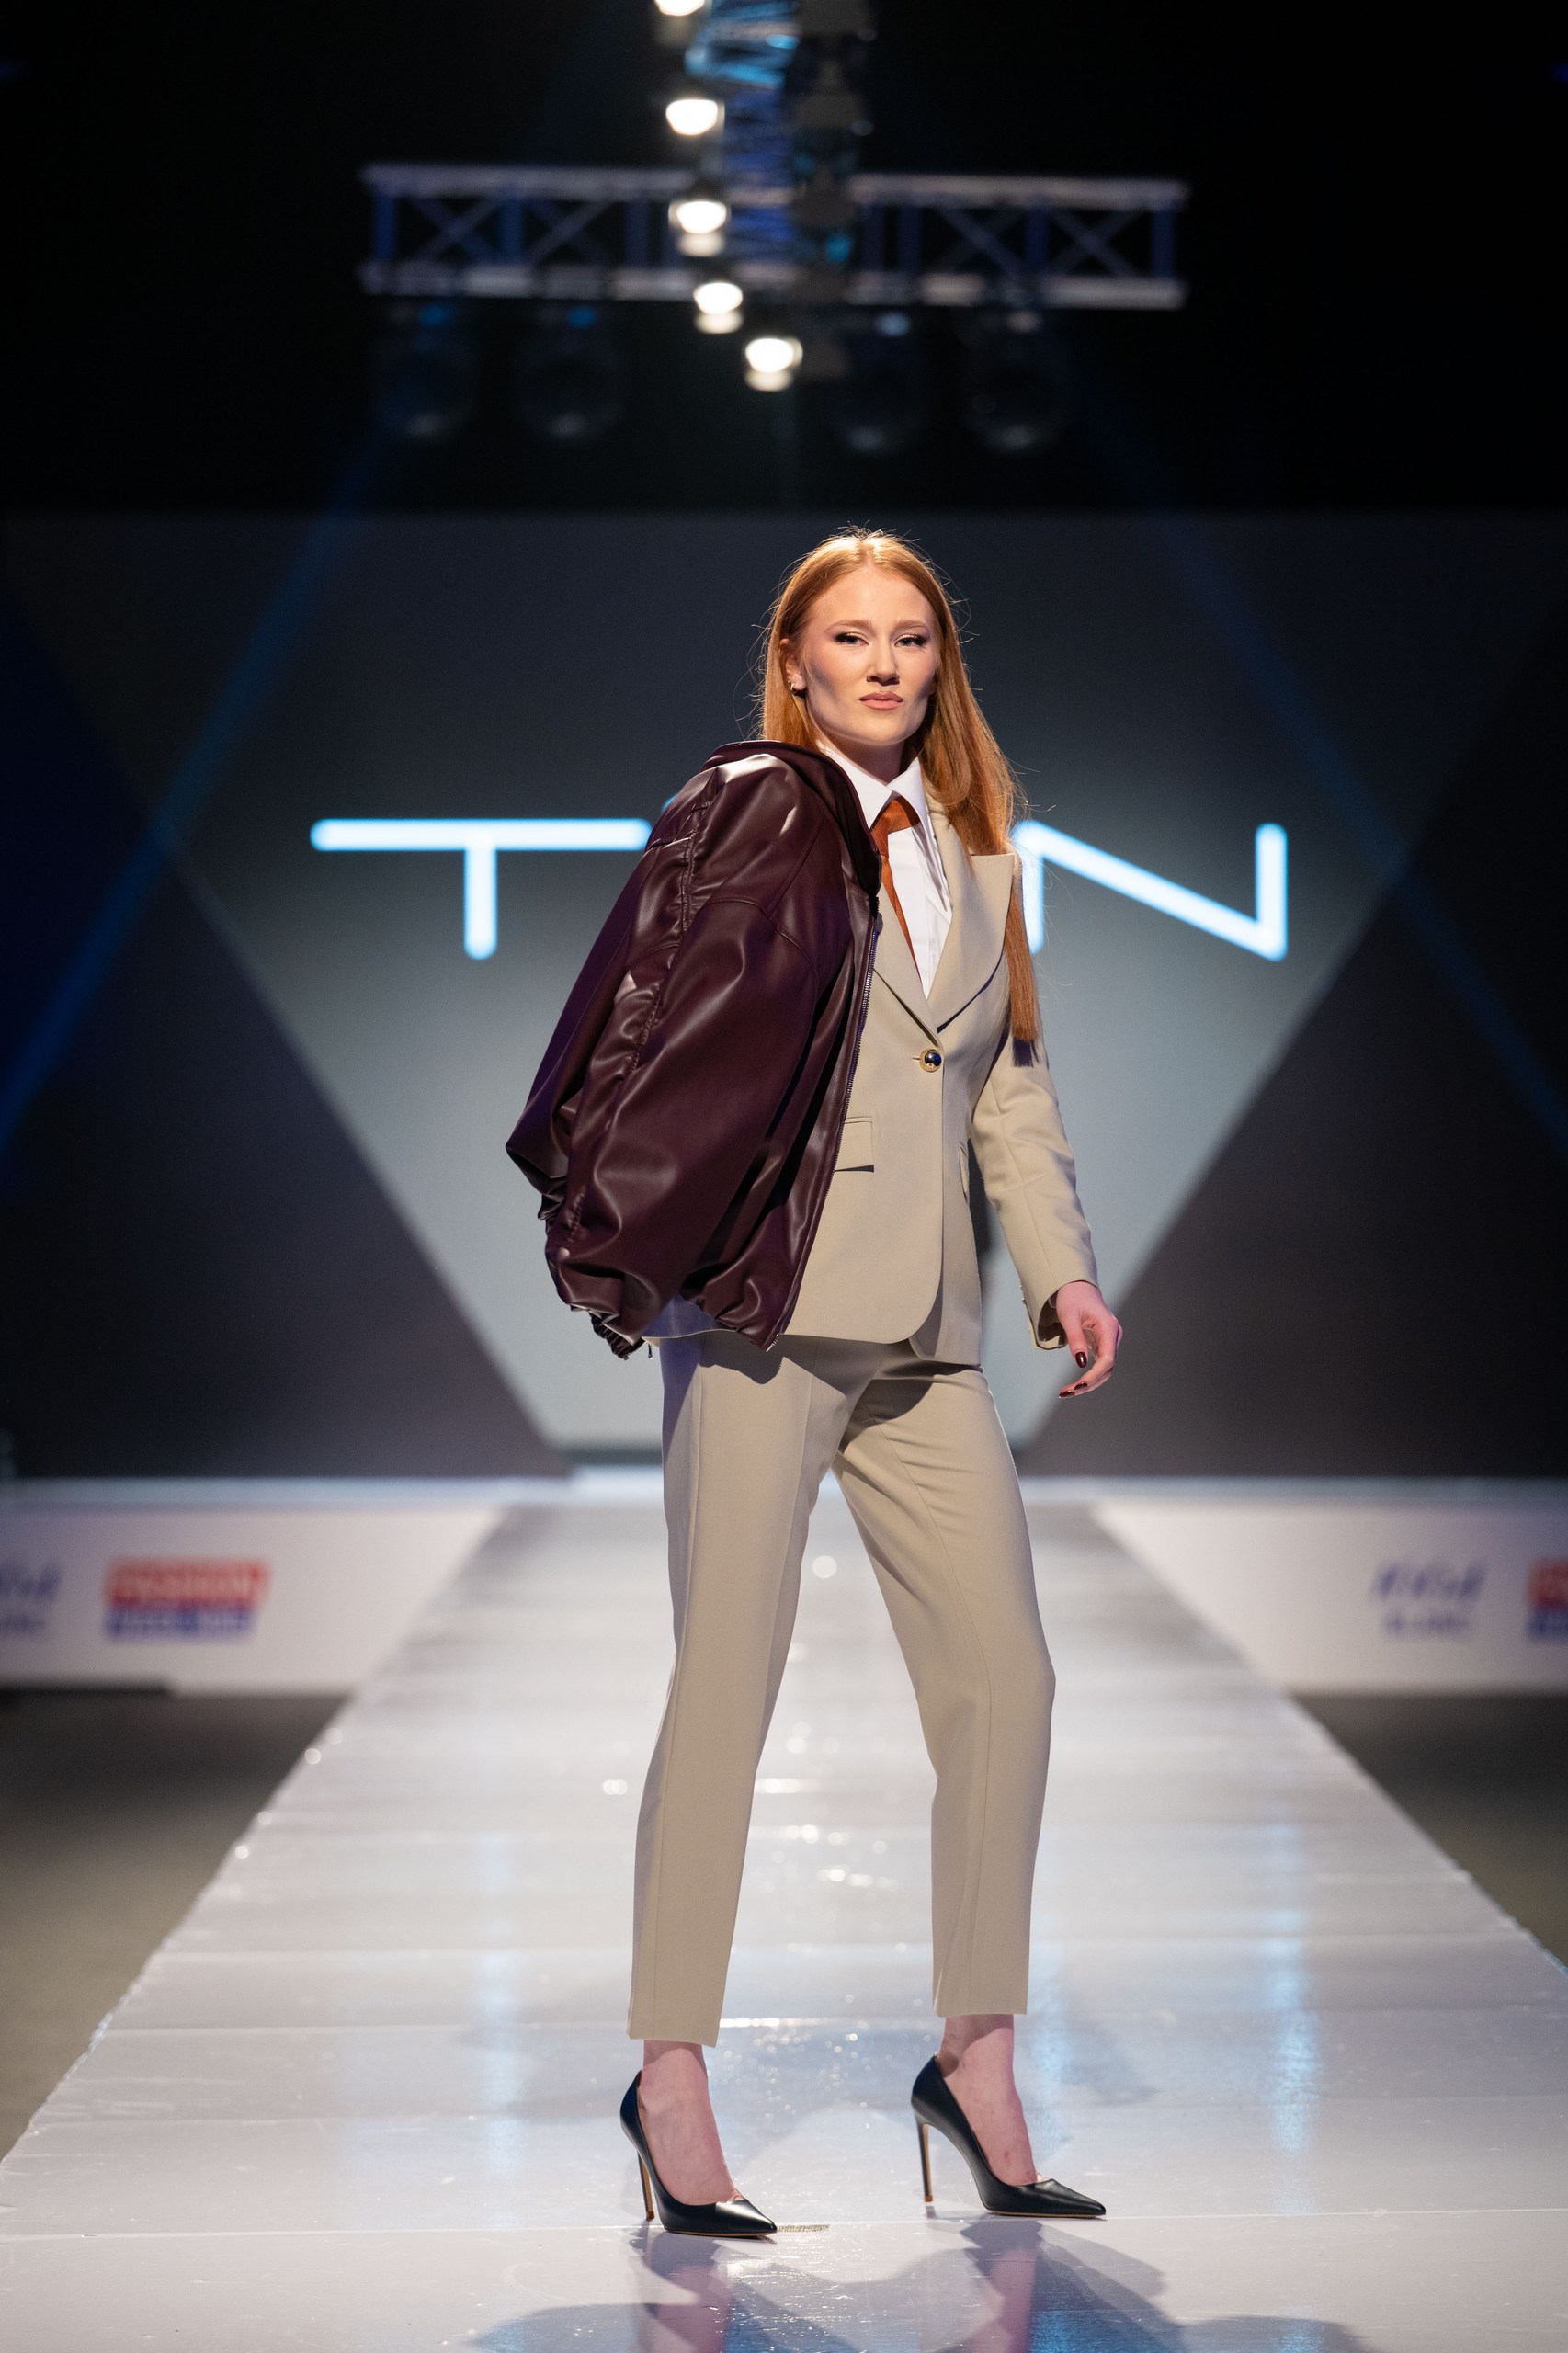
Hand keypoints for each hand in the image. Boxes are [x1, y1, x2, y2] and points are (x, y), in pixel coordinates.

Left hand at [1052, 1280, 1120, 1397]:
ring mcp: (1109, 1340)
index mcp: (1108, 1327)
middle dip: (1089, 1383)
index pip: (1107, 1359)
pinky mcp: (1103, 1343)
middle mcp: (1113, 1335)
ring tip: (1067, 1391)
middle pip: (1107, 1368)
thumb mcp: (1069, 1317)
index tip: (1079, 1386)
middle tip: (1066, 1393)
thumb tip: (1081, 1364)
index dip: (1094, 1376)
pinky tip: (1074, 1384)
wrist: (1076, 1286)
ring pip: (1104, 1368)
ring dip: (1088, 1382)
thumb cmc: (1072, 1297)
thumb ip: (1076, 1339)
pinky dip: (1088, 1375)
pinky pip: (1099, 1364)